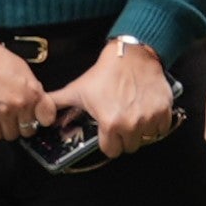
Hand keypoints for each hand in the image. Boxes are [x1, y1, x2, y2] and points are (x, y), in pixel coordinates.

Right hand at [0, 25, 55, 143]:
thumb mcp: (23, 69)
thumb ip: (33, 89)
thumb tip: (38, 105)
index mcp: (32, 91)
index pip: (47, 118)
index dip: (40, 118)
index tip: (34, 117)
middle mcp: (19, 104)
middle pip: (27, 131)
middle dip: (21, 124)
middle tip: (12, 114)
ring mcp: (0, 112)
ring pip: (10, 135)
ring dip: (5, 128)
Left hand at [64, 39, 180, 157]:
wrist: (131, 55)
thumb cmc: (104, 73)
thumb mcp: (78, 90)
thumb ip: (58, 104)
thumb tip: (41, 114)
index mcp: (110, 124)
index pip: (111, 151)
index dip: (108, 143)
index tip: (108, 133)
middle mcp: (131, 125)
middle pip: (129, 147)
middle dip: (124, 138)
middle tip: (121, 123)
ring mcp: (149, 119)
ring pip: (146, 139)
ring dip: (141, 132)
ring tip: (133, 117)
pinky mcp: (164, 111)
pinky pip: (162, 129)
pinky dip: (156, 124)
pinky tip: (146, 112)